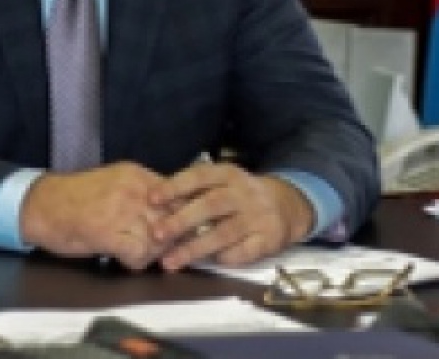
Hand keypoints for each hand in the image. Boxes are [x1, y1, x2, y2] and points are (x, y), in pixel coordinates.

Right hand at [20, 162, 168, 269]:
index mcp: (136, 174)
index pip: (179, 196)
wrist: (41, 205)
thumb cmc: (77, 197)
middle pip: (173, 219)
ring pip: (159, 240)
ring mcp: (120, 209)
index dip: (181, 218)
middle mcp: (132, 188)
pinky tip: (123, 259)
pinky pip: (139, 254)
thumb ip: (143, 194)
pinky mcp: (107, 231)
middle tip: (156, 249)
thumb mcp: (116, 183)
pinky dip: (135, 263)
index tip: (176, 232)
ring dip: (151, 253)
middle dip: (168, 240)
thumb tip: (173, 214)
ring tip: (135, 254)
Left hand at [147, 161, 314, 271]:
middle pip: (210, 205)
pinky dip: (224, 258)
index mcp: (228, 173)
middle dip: (181, 220)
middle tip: (157, 234)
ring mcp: (257, 216)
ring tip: (170, 262)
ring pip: (223, 233)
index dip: (175, 186)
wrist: (286, 205)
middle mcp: (243, 192)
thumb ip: (195, 190)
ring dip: (194, 249)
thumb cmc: (240, 194)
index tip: (152, 199)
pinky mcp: (268, 239)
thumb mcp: (222, 182)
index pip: (199, 176)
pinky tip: (208, 264)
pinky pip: (243, 252)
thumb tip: (157, 206)